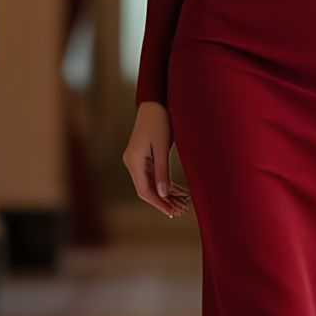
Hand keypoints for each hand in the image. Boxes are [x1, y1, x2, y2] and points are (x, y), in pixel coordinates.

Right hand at [123, 102, 192, 218]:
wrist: (154, 103)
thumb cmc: (159, 121)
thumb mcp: (162, 147)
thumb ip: (162, 171)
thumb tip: (163, 194)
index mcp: (133, 161)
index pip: (144, 190)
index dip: (158, 203)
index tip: (172, 212)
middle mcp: (132, 163)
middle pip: (147, 189)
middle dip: (164, 201)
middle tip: (181, 210)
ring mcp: (137, 160)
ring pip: (152, 184)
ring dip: (166, 194)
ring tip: (183, 203)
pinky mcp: (144, 157)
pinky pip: (154, 175)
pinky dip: (166, 183)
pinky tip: (179, 191)